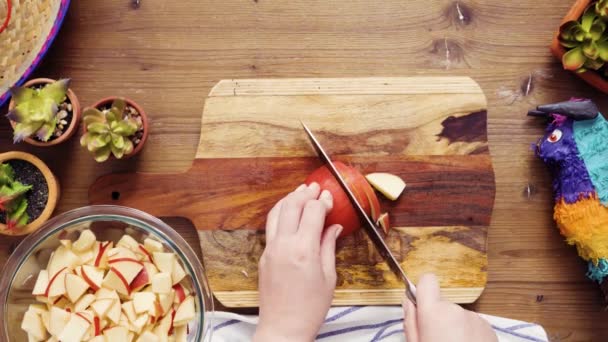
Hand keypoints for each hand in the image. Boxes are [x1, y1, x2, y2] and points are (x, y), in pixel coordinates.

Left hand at [253, 183, 342, 341]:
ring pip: (276, 213)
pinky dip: (280, 213)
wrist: (283, 328)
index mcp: (304, 250)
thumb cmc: (309, 309)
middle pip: (292, 206)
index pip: (312, 212)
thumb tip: (333, 227)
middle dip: (304, 193)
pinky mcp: (264, 256)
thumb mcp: (328, 277)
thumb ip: (328, 247)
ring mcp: (271, 250)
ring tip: (300, 192)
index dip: (323, 201)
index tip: (330, 198)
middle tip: (315, 187)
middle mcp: (284, 246)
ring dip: (289, 199)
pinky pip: (271, 227)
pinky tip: (288, 212)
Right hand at [403, 274, 497, 341]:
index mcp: (434, 311)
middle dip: (439, 318)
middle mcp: (456, 309)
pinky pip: (473, 325)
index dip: (423, 292)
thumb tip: (409, 300)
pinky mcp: (490, 329)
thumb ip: (410, 320)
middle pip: (442, 304)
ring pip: (458, 316)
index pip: (427, 280)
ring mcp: (475, 318)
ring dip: (455, 328)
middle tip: (437, 341)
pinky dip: (469, 335)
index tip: (422, 307)